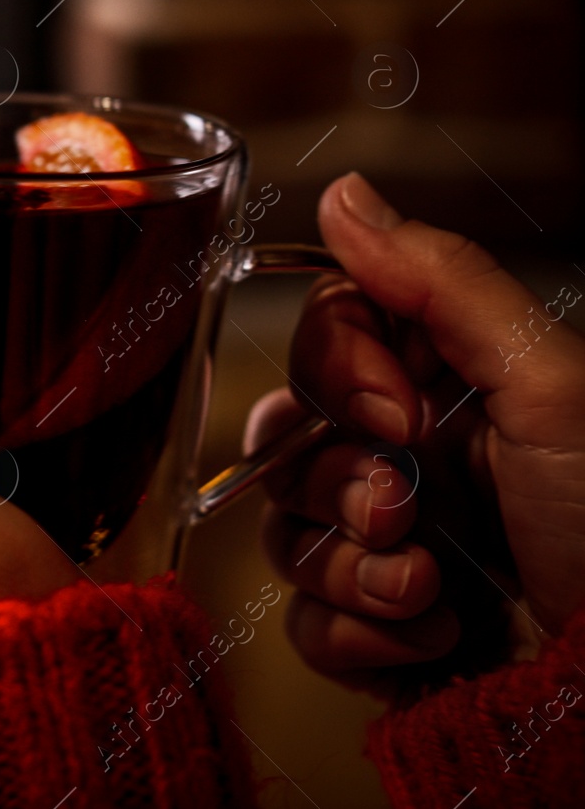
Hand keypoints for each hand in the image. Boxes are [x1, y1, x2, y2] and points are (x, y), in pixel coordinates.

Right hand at [253, 173, 584, 693]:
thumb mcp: (547, 383)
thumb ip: (440, 280)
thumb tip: (345, 193)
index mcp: (442, 388)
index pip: (324, 340)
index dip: (337, 373)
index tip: (396, 411)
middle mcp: (401, 458)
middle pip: (283, 438)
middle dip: (340, 483)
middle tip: (408, 507)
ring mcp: (381, 545)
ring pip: (284, 532)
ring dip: (353, 565)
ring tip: (430, 588)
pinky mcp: (370, 629)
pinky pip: (303, 617)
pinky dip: (360, 633)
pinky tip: (431, 636)